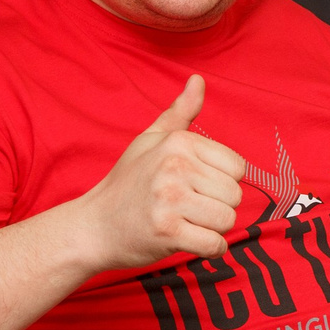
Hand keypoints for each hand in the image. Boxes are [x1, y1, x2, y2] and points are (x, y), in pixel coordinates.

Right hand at [72, 76, 248, 268]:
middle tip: (187, 208)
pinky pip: (215, 245)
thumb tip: (198, 80)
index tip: (196, 187)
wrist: (92, 227)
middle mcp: (175, 167)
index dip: (222, 181)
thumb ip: (180, 112)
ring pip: (227, 220)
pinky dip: (210, 250)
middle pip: (235, 195)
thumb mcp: (150, 140)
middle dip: (217, 207)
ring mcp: (170, 200)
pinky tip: (191, 242)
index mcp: (178, 143)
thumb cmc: (127, 183)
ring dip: (213, 229)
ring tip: (186, 223)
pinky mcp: (168, 233)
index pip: (237, 167)